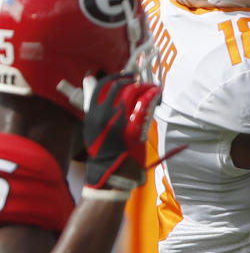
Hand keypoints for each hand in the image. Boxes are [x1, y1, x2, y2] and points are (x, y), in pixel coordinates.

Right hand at [83, 73, 160, 189]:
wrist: (109, 174)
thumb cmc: (104, 150)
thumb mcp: (94, 125)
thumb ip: (94, 104)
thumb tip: (89, 79)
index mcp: (92, 114)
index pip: (103, 85)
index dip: (118, 77)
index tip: (129, 77)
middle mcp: (102, 115)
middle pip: (119, 86)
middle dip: (134, 81)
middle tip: (143, 83)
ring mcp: (116, 122)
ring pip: (132, 92)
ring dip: (146, 86)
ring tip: (153, 88)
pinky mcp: (131, 129)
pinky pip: (143, 105)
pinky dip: (152, 95)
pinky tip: (157, 94)